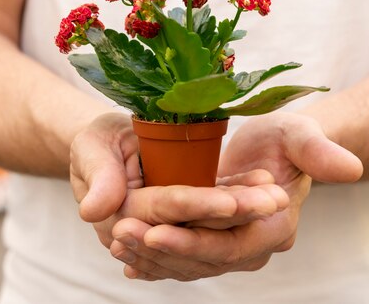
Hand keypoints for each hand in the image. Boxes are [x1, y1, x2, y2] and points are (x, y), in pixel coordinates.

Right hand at [69, 113, 290, 248]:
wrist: (106, 143)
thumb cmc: (97, 140)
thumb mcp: (92, 148)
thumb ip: (97, 176)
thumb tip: (93, 211)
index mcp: (124, 216)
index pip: (166, 212)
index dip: (198, 208)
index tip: (230, 203)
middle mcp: (151, 229)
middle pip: (197, 224)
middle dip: (236, 213)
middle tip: (274, 201)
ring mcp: (172, 225)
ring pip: (212, 221)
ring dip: (245, 209)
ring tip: (276, 194)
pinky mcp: (188, 213)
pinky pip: (215, 208)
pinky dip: (238, 195)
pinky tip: (264, 184)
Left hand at [110, 112, 361, 280]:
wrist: (276, 150)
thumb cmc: (287, 138)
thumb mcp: (300, 135)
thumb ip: (320, 151)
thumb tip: (350, 168)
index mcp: (275, 227)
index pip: (229, 243)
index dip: (192, 239)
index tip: (154, 227)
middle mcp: (254, 247)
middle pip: (202, 259)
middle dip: (160, 248)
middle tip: (119, 232)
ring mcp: (232, 249)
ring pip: (187, 263)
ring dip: (150, 256)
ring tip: (114, 239)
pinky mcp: (213, 243)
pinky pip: (182, 258)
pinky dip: (154, 259)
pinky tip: (125, 256)